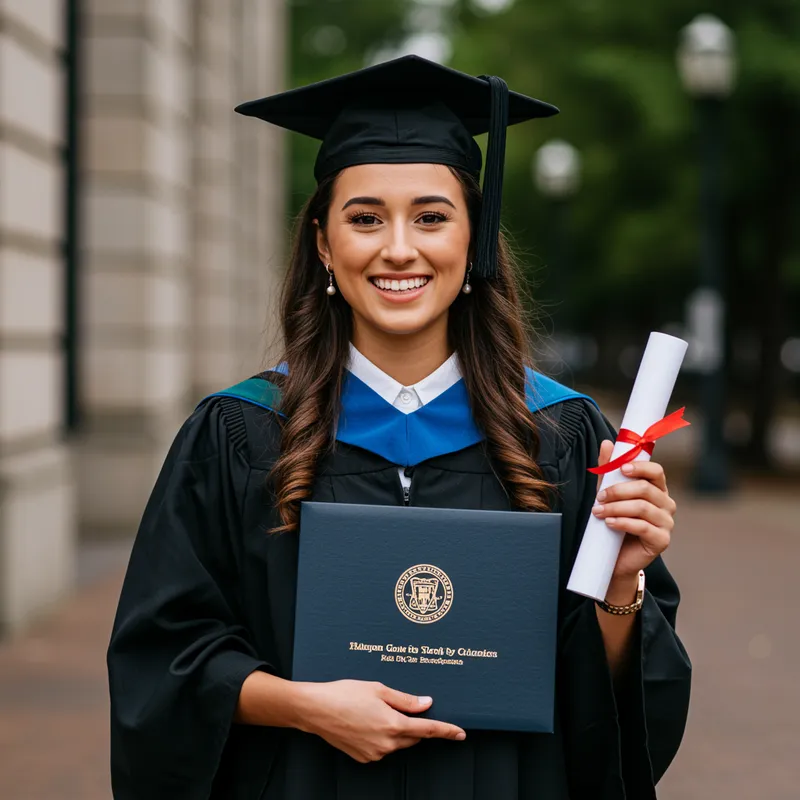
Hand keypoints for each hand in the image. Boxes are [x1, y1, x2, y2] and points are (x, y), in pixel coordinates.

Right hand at [294, 679, 465, 762]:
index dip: (446, 731)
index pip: (428, 730)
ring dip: (396, 730)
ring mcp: (374, 753)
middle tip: (398, 706)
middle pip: (413, 737)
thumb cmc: (345, 694)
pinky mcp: (364, 757)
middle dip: (413, 724)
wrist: (316, 709)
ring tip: (375, 710)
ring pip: (397, 743)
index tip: (460, 733)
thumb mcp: (379, 690)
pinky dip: (382, 736)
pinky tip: (366, 721)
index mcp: (393, 725)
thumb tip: (427, 704)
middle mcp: (386, 744)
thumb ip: (406, 700)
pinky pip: (382, 748)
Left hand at [591, 440, 676, 595]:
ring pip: (643, 507)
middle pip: (646, 489)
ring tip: (598, 511)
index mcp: (656, 489)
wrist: (614, 558)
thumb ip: (609, 471)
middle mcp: (666, 504)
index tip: (621, 468)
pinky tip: (610, 523)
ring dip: (616, 507)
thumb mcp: (608, 493)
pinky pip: (643, 527)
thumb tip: (607, 444)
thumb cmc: (614, 522)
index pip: (656, 471)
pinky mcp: (662, 540)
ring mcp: (666, 523)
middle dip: (619, 490)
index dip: (640, 467)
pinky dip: (623, 522)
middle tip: (599, 496)